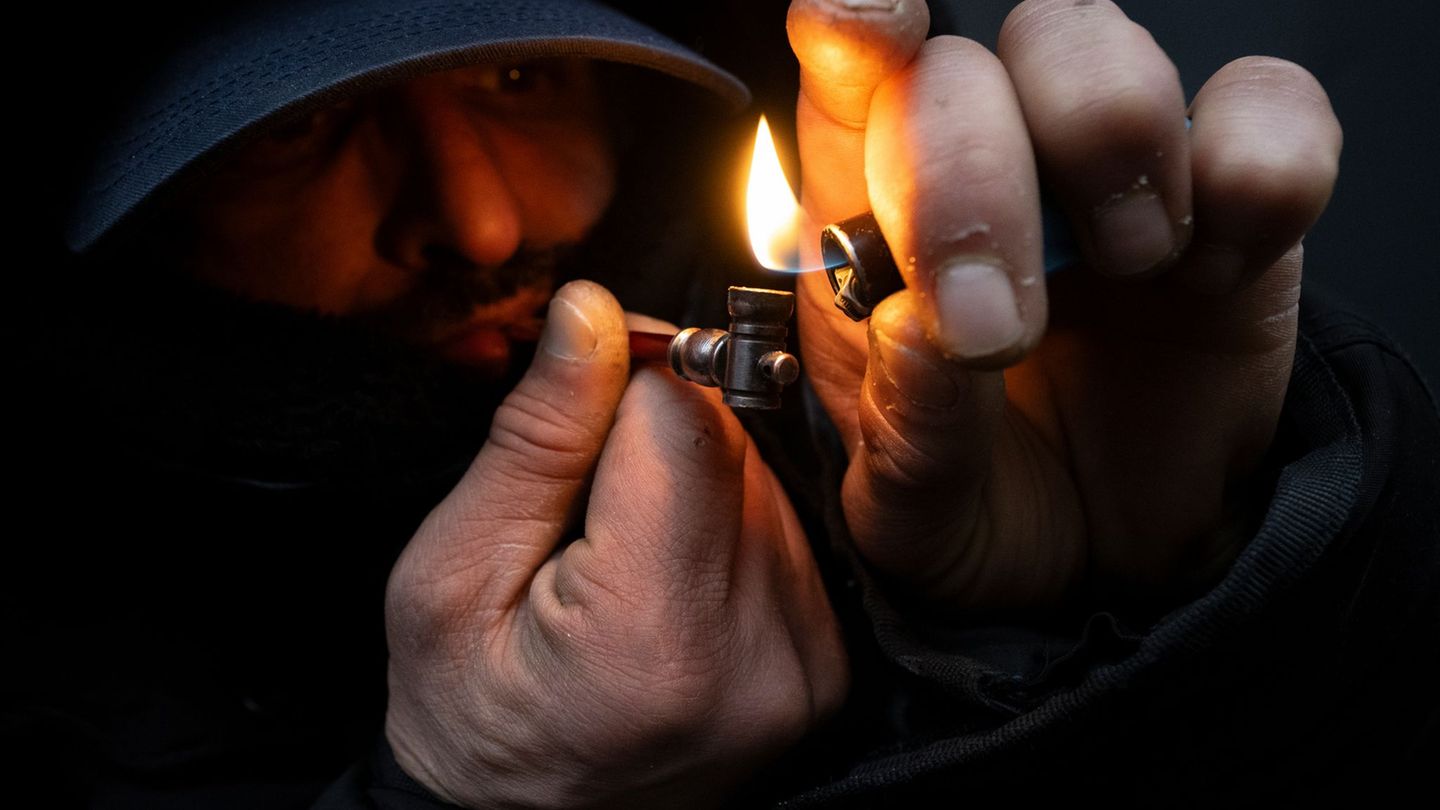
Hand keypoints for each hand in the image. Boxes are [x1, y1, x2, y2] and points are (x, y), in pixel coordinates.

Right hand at [383, 281, 846, 807]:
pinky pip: (788, 531)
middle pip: (738, 443)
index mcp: (658, 637)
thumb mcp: (451, 574)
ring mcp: (809, 667)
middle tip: (582, 497)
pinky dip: (726, 522)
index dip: (630, 379)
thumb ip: (537, 440)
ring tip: (618, 550)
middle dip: (658, 432)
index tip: (577, 394)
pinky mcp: (827, 665)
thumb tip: (595, 312)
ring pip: (768, 476)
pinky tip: (666, 572)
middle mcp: (765, 655)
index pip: (688, 422)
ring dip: (694, 476)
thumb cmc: (467, 712)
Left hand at [789, 0, 1340, 609]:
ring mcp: (1108, 171)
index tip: (858, 29)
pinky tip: (1213, 272)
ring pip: (1096, 44)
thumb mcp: (919, 508)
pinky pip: (1267, 108)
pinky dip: (1256, 174)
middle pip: (964, 68)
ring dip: (1108, 148)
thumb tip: (917, 330)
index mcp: (869, 223)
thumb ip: (907, 431)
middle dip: (970, 183)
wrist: (1110, 559)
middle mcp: (984, 165)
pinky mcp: (1230, 196)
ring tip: (1125, 272)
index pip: (843, 84)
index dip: (853, 30)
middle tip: (992, 330)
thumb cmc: (985, 500)